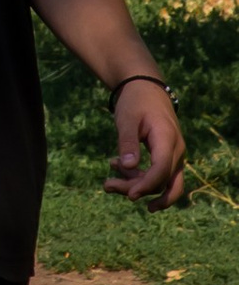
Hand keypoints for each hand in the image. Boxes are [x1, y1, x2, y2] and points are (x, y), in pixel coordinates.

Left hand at [105, 78, 185, 206]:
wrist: (147, 89)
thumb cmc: (135, 101)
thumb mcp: (126, 117)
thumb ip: (128, 141)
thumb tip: (128, 167)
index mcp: (168, 138)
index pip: (162, 169)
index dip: (147, 185)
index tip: (129, 195)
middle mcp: (177, 151)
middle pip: (162, 181)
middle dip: (135, 188)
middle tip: (107, 185)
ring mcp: (176, 157)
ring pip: (163, 184)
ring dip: (137, 186)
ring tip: (108, 182)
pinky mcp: (169, 159)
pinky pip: (160, 178)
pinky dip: (140, 179)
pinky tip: (119, 170)